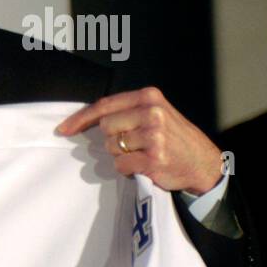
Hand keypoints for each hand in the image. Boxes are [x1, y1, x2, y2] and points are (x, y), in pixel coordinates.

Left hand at [56, 88, 223, 194]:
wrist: (203, 162)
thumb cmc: (173, 138)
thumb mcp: (155, 113)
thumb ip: (127, 111)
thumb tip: (85, 119)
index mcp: (149, 97)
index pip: (104, 105)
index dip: (80, 118)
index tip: (63, 129)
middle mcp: (152, 113)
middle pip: (105, 127)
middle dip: (113, 139)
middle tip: (134, 144)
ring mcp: (153, 136)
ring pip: (112, 147)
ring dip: (121, 155)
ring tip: (143, 153)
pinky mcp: (153, 158)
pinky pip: (121, 165)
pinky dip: (128, 169)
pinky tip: (145, 165)